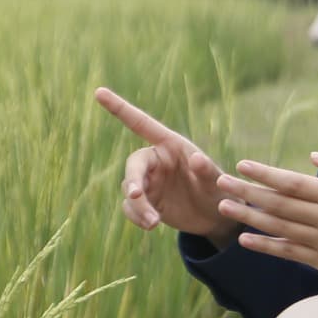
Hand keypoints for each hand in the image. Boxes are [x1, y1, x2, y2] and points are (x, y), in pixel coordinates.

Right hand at [95, 87, 238, 244]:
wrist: (216, 218)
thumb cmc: (219, 190)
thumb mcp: (217, 181)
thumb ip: (207, 170)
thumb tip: (197, 159)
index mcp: (170, 145)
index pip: (141, 123)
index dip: (119, 108)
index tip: (99, 92)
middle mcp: (155, 160)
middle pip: (133, 165)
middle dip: (132, 180)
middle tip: (136, 196)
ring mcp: (148, 182)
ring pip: (129, 190)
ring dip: (137, 206)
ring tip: (154, 222)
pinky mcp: (145, 203)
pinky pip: (131, 208)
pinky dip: (137, 217)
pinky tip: (152, 224)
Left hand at [215, 150, 317, 299]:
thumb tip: (314, 155)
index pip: (293, 183)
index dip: (265, 174)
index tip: (243, 165)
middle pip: (278, 204)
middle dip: (246, 192)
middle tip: (221, 183)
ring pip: (278, 227)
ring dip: (248, 216)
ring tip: (224, 207)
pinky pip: (287, 252)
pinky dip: (264, 245)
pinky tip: (245, 238)